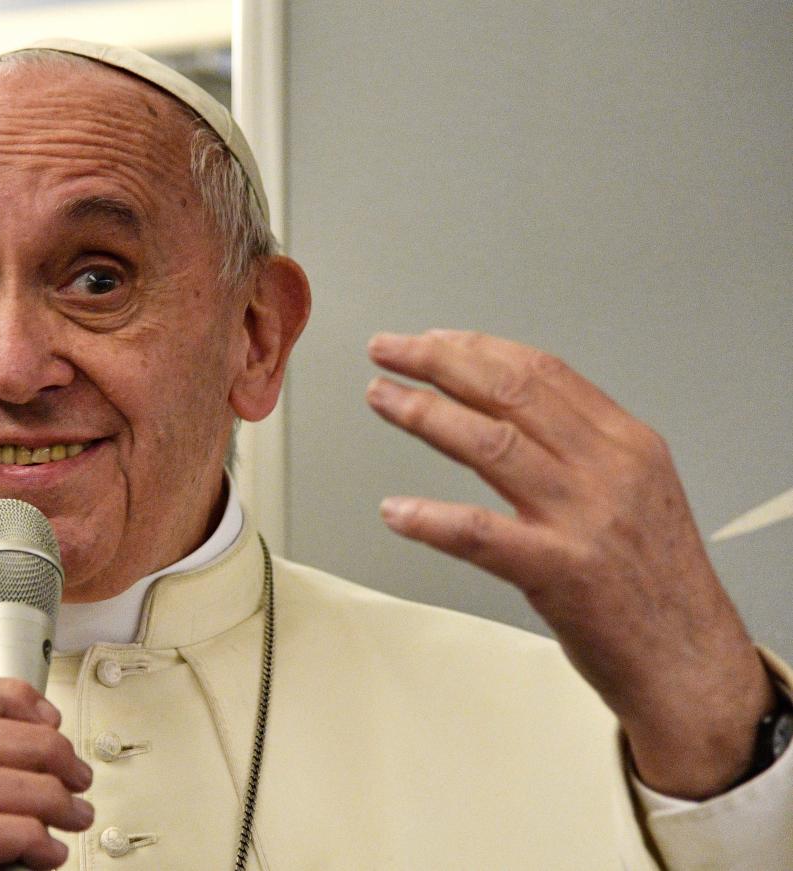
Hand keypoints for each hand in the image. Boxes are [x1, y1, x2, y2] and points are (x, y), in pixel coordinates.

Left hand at [365, 329, 774, 798]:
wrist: (690, 662)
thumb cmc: (655, 581)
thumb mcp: (635, 491)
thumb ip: (580, 447)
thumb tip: (510, 407)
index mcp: (626, 443)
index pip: (541, 371)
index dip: (475, 348)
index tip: (429, 340)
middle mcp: (608, 470)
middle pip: (509, 392)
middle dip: (439, 362)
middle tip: (388, 351)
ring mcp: (585, 520)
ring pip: (490, 445)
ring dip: (424, 415)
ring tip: (382, 399)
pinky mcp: (561, 573)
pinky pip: (481, 534)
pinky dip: (431, 519)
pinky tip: (395, 511)